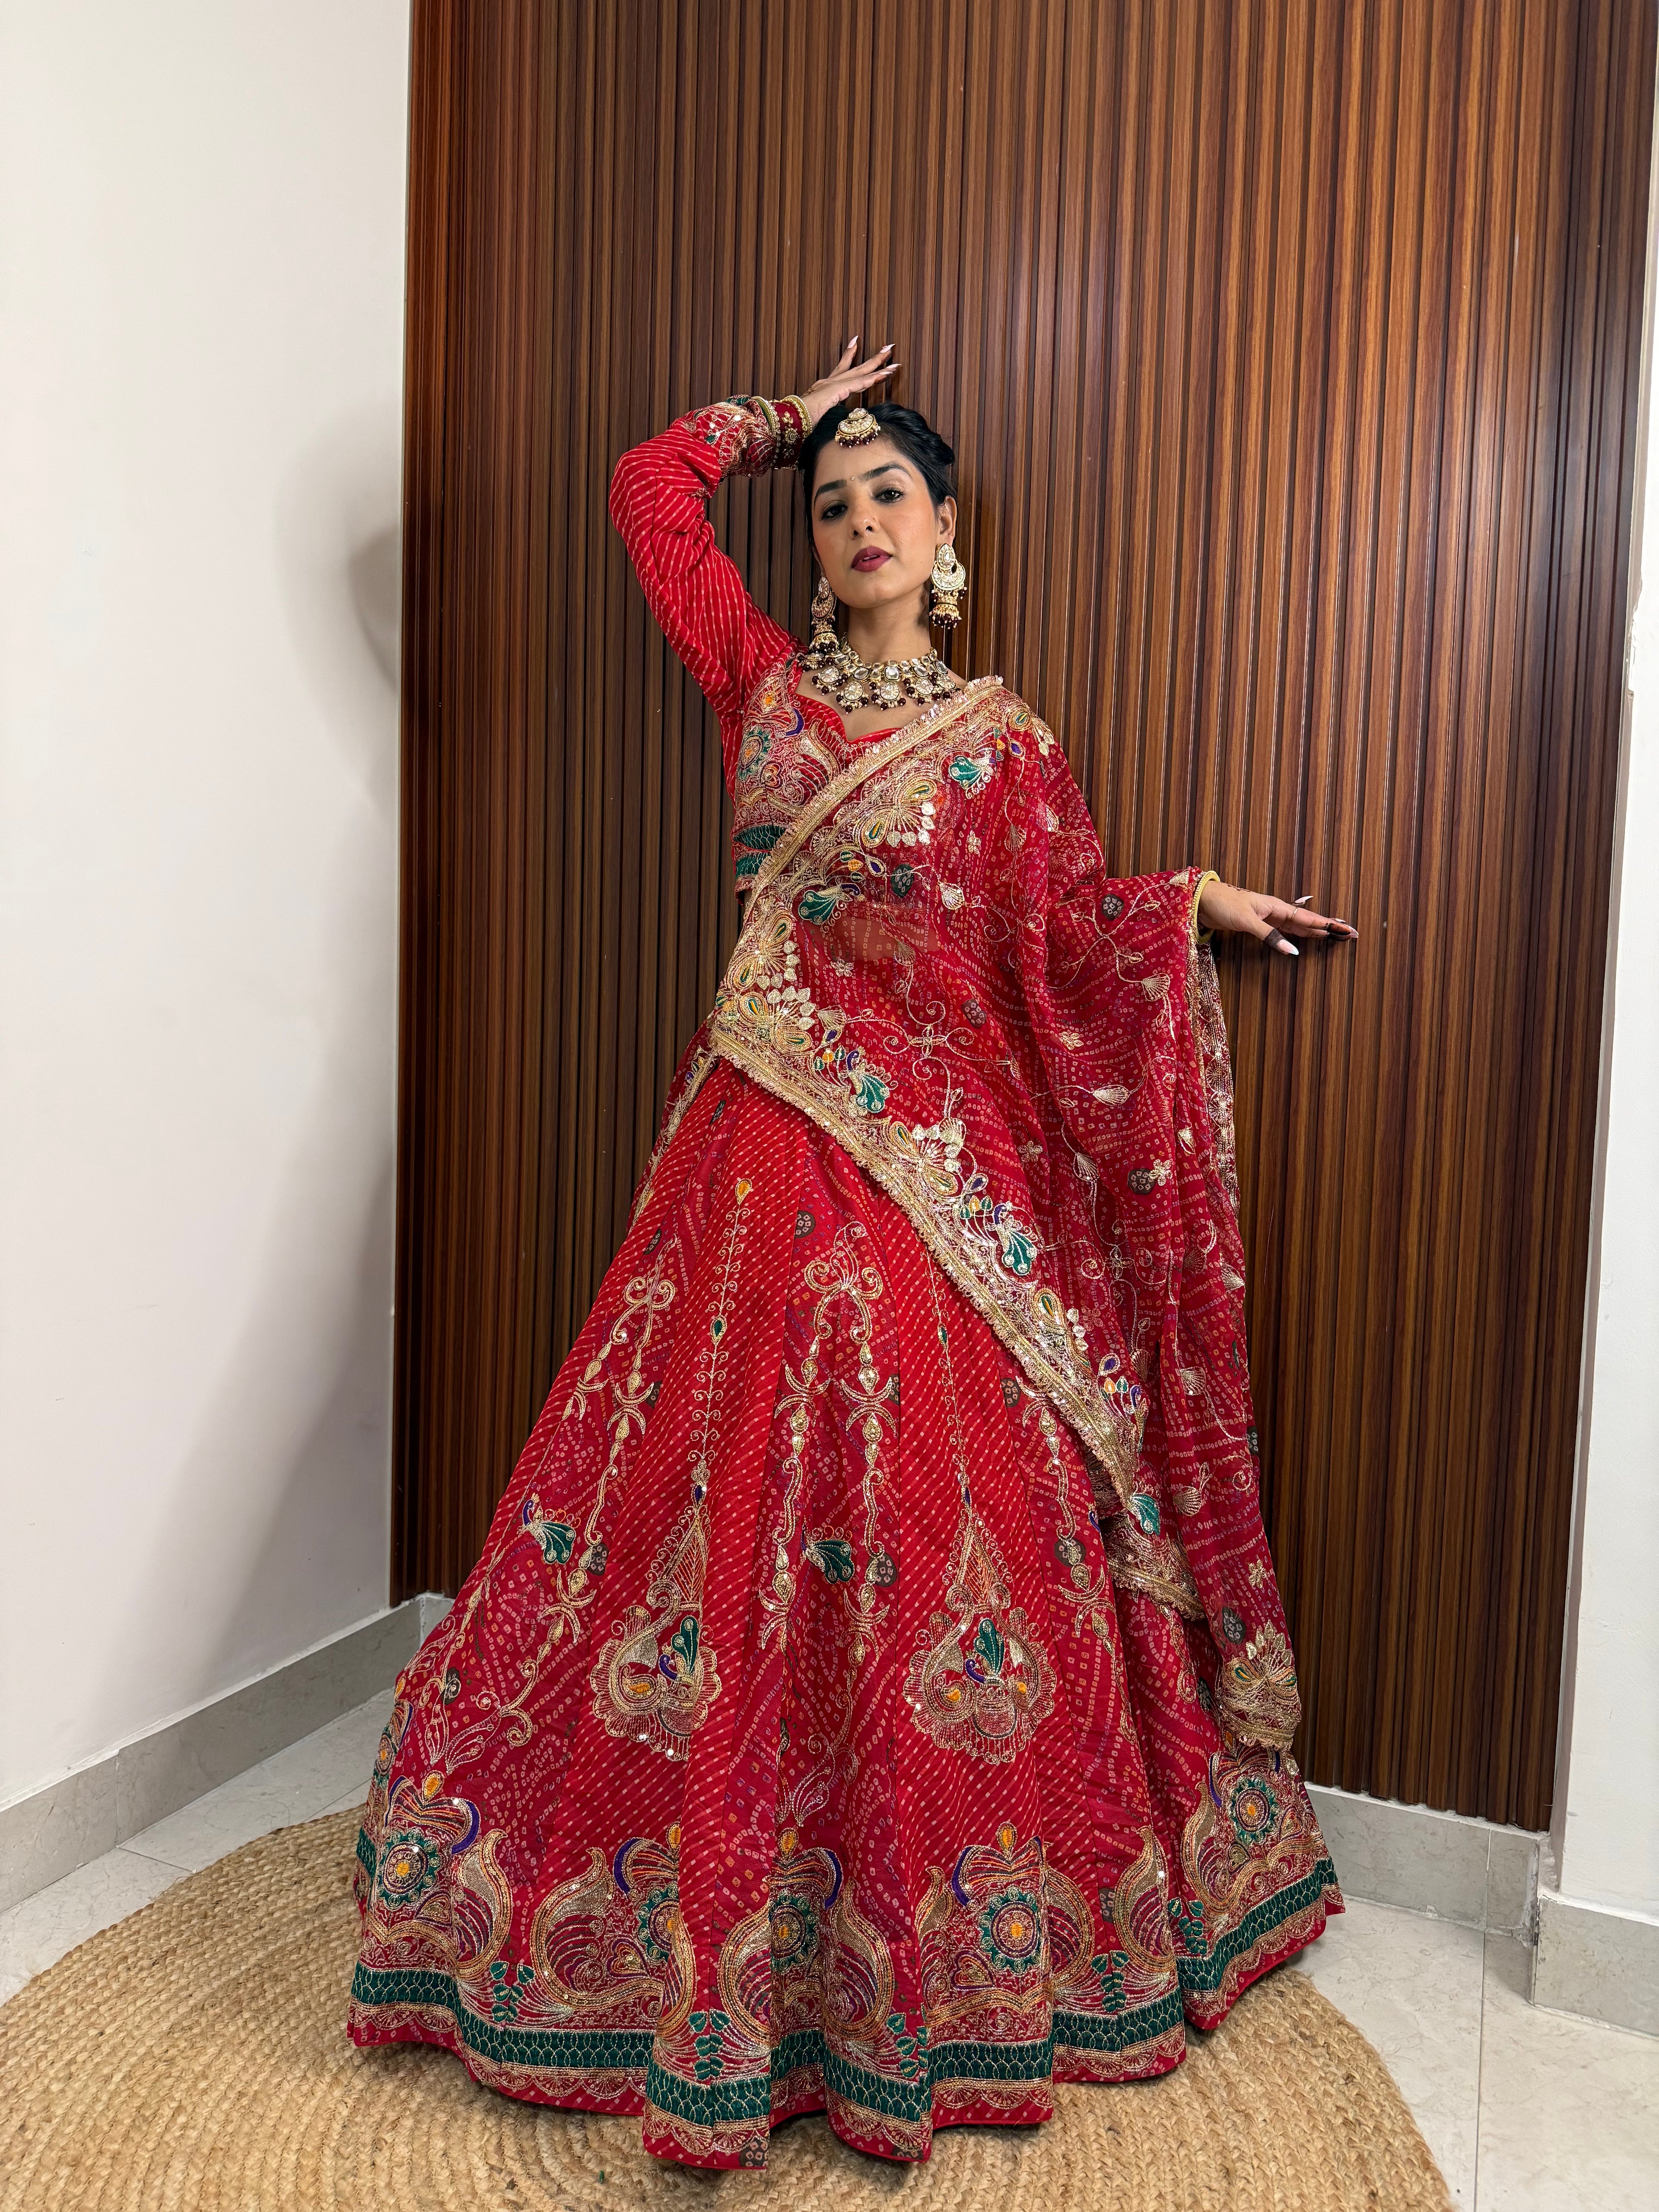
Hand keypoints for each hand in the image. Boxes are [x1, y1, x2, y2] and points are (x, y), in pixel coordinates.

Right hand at [799, 338, 901, 429]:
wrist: (790, 420)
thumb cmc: (799, 421)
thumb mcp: (815, 418)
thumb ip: (824, 416)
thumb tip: (826, 423)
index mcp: (825, 388)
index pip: (841, 369)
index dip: (849, 356)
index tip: (856, 342)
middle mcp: (830, 382)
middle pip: (856, 368)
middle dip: (873, 358)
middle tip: (887, 347)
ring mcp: (834, 384)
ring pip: (862, 372)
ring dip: (879, 364)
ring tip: (891, 353)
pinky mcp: (838, 389)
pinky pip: (860, 383)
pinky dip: (873, 378)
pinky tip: (885, 374)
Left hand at [1197, 879, 1358, 956]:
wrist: (1204, 900)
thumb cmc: (1224, 905)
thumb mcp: (1247, 921)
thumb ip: (1269, 936)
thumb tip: (1292, 951)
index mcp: (1277, 907)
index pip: (1310, 918)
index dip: (1330, 925)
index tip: (1348, 930)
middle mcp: (1276, 911)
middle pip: (1309, 920)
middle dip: (1329, 927)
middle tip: (1350, 933)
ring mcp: (1269, 917)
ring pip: (1298, 925)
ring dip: (1316, 930)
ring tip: (1334, 934)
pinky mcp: (1260, 923)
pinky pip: (1285, 929)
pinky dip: (1298, 934)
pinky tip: (1304, 938)